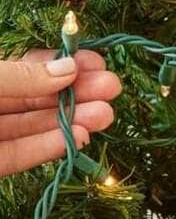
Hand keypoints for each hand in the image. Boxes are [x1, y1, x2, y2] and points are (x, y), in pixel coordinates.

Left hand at [0, 49, 121, 176]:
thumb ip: (19, 76)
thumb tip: (69, 68)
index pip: (29, 68)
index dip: (64, 65)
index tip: (97, 63)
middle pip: (38, 98)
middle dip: (77, 93)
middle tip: (111, 88)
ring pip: (35, 127)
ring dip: (73, 121)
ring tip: (104, 115)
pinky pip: (22, 155)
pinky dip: (50, 147)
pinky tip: (79, 137)